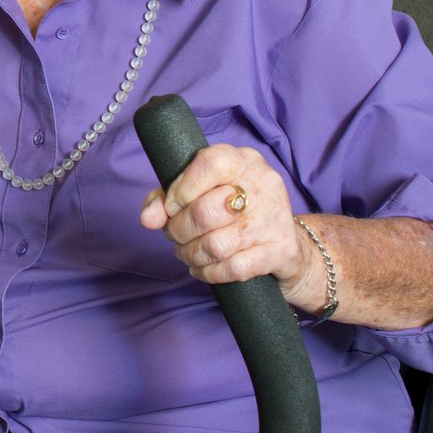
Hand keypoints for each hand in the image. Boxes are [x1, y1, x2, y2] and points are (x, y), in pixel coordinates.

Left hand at [139, 142, 315, 305]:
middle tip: (174, 235)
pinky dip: (208, 272)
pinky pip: (234, 268)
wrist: (284, 241)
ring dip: (190, 253)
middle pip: (205, 211)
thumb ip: (166, 198)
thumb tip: (149, 218)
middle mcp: (263, 184)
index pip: (209, 164)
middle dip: (179, 229)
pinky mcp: (281, 251)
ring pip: (216, 245)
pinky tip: (201, 268)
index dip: (180, 190)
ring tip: (185, 251)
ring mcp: (274, 219)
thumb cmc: (232, 209)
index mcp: (242, 160)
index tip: (171, 207)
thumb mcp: (198, 191)